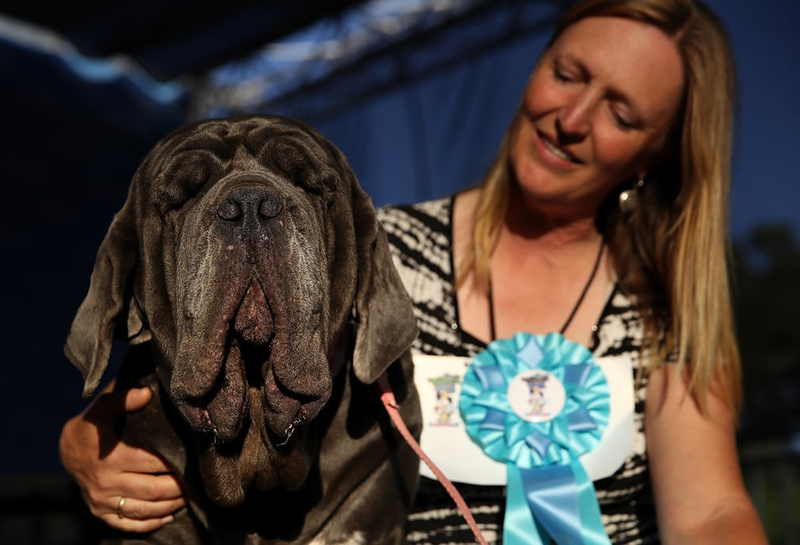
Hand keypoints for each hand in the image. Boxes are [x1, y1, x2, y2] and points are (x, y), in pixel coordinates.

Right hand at [59, 384, 186, 532]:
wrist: (66, 449)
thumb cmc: (91, 425)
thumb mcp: (102, 407)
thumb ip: (123, 398)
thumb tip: (147, 392)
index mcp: (112, 457)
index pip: (152, 464)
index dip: (175, 463)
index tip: (193, 460)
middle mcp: (106, 483)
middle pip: (153, 490)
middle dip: (179, 488)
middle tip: (197, 482)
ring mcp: (102, 501)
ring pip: (144, 510)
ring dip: (170, 506)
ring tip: (189, 497)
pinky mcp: (100, 511)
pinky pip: (128, 524)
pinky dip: (150, 524)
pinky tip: (168, 517)